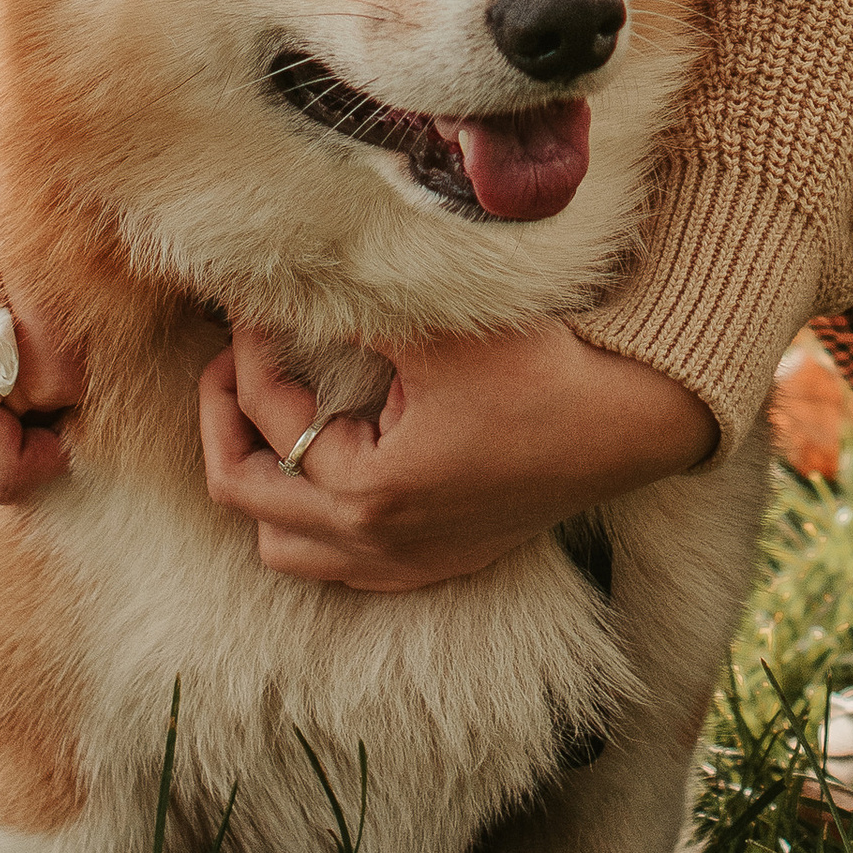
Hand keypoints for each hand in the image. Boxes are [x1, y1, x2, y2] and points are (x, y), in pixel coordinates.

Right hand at [0, 67, 86, 501]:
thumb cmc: (35, 207)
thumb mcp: (63, 290)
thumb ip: (58, 364)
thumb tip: (55, 408)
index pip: (0, 472)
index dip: (53, 453)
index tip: (82, 405)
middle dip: (28, 427)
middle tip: (61, 361)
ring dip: (6, 404)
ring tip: (31, 334)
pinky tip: (4, 328)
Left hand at [198, 318, 713, 591]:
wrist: (626, 425)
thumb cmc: (541, 372)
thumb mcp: (439, 332)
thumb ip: (354, 313)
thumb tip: (281, 287)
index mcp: (366, 488)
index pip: (269, 412)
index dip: (250, 347)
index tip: (253, 302)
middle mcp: (374, 542)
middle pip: (246, 494)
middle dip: (227, 418)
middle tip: (235, 359)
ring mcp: (403, 563)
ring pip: (283, 545)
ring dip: (262, 481)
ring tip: (272, 416)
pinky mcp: (433, 564)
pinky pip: (335, 564)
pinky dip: (310, 519)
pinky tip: (326, 469)